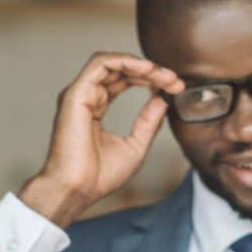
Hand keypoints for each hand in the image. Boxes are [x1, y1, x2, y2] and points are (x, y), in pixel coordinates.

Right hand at [20, 53, 184, 226]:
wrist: (78, 190)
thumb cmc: (99, 177)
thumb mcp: (136, 146)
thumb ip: (149, 121)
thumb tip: (163, 98)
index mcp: (95, 107)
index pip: (123, 81)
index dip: (150, 79)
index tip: (175, 87)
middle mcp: (86, 97)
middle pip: (120, 69)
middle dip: (151, 71)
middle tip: (175, 81)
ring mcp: (79, 94)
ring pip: (111, 62)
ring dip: (141, 64)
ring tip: (163, 75)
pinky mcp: (75, 94)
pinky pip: (100, 63)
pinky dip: (125, 61)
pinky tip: (146, 70)